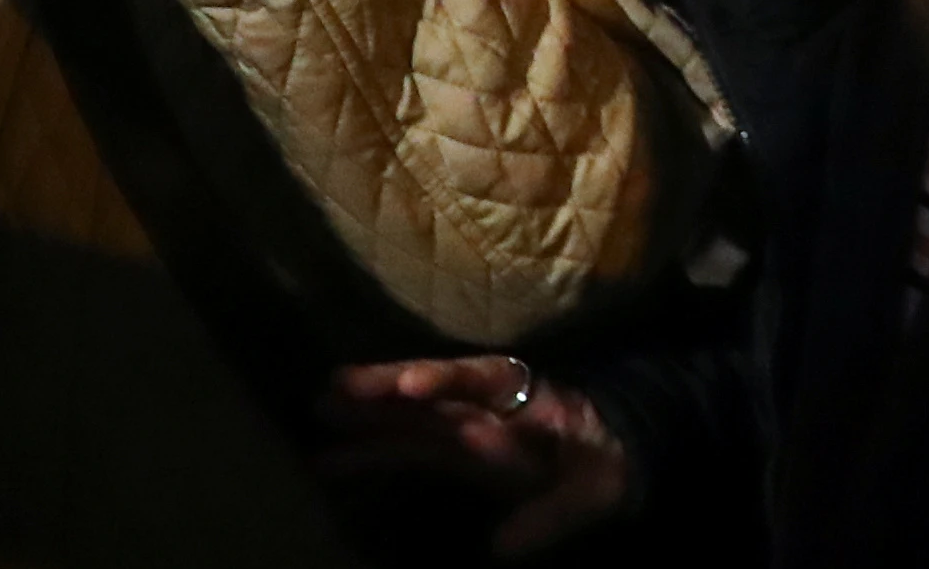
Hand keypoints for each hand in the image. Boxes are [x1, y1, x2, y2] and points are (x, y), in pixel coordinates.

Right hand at [320, 357, 632, 556]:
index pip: (482, 380)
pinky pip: (404, 446)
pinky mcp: (450, 448)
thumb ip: (551, 514)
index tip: (409, 385)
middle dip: (388, 385)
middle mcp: (486, 404)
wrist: (608, 453)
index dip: (443, 380)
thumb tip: (502, 548)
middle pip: (433, 389)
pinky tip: (326, 459)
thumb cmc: (603, 462)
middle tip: (339, 385)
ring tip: (320, 407)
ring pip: (410, 414)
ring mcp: (464, 424)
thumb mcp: (593, 488)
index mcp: (524, 398)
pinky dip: (368, 450)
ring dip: (367, 412)